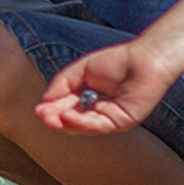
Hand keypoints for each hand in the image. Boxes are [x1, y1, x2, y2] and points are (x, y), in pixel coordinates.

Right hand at [31, 40, 176, 135]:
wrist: (145, 58)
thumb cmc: (117, 61)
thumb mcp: (81, 70)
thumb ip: (62, 83)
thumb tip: (44, 100)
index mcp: (89, 98)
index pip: (66, 108)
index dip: (53, 110)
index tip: (38, 110)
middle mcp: (98, 111)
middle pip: (73, 120)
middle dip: (56, 119)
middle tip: (42, 117)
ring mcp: (110, 118)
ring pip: (83, 126)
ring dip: (66, 123)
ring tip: (51, 118)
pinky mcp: (122, 121)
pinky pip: (99, 125)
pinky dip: (82, 123)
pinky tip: (69, 116)